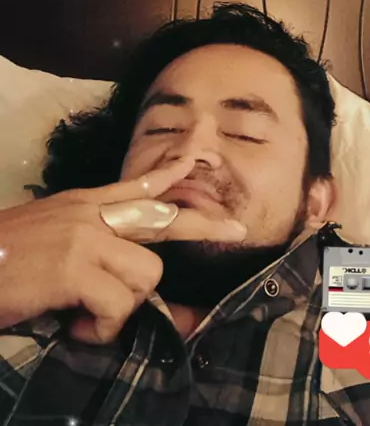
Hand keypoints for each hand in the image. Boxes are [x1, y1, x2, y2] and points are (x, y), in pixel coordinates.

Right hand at [0, 157, 244, 343]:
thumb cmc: (2, 259)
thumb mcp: (47, 234)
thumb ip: (84, 239)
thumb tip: (117, 265)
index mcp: (82, 205)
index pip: (136, 184)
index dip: (173, 173)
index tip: (201, 153)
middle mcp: (89, 214)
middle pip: (162, 219)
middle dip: (202, 226)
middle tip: (236, 230)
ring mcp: (84, 238)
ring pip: (146, 272)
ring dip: (123, 306)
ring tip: (86, 316)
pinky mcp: (75, 267)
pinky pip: (119, 305)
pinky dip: (102, 328)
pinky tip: (75, 326)